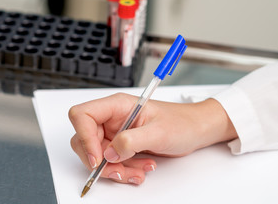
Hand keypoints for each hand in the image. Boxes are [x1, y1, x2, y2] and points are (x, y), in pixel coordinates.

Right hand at [69, 93, 236, 184]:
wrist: (195, 130)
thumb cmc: (181, 122)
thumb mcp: (158, 132)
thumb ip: (131, 141)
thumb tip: (108, 154)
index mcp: (117, 105)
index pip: (83, 115)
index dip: (83, 136)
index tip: (97, 157)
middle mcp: (112, 118)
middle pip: (85, 139)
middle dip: (99, 160)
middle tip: (118, 169)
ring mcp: (116, 132)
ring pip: (98, 155)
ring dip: (115, 168)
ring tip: (138, 171)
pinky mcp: (122, 145)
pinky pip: (112, 162)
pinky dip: (124, 170)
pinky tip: (141, 168)